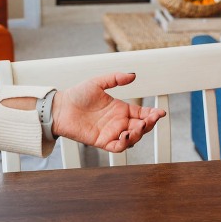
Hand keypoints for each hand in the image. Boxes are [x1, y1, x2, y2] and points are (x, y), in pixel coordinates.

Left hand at [50, 72, 165, 152]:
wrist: (60, 107)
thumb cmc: (77, 95)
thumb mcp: (98, 82)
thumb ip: (115, 79)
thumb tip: (133, 75)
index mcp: (121, 109)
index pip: (142, 113)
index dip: (152, 114)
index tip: (160, 112)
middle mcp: (118, 122)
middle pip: (141, 127)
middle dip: (149, 124)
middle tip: (151, 119)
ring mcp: (111, 132)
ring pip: (132, 138)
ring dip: (139, 134)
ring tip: (139, 127)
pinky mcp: (101, 141)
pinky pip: (117, 146)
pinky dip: (124, 144)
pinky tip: (126, 135)